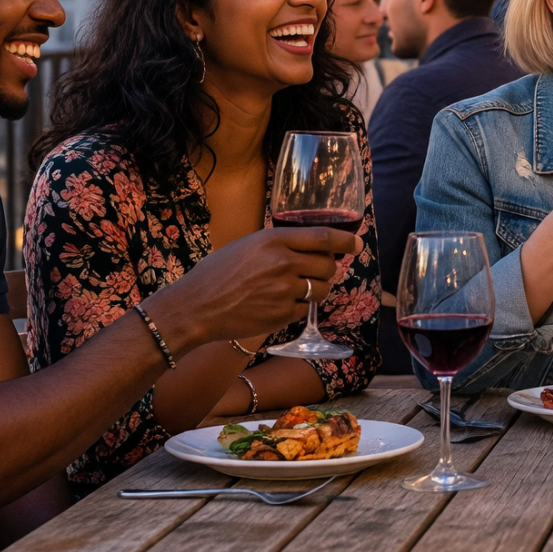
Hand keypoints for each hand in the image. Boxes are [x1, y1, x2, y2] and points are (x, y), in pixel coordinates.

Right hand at [148, 225, 357, 348]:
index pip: (323, 236)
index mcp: (273, 240)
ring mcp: (284, 290)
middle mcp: (283, 263)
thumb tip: (307, 247)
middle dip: (328, 269)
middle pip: (328, 265)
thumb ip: (277, 244)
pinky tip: (277, 306)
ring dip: (316, 290)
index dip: (346, 240)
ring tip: (297, 290)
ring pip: (321, 290)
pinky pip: (304, 310)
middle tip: (317, 272)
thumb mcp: (246, 246)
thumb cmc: (215, 274)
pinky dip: (296, 309)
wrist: (195, 307)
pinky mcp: (281, 314)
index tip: (357, 244)